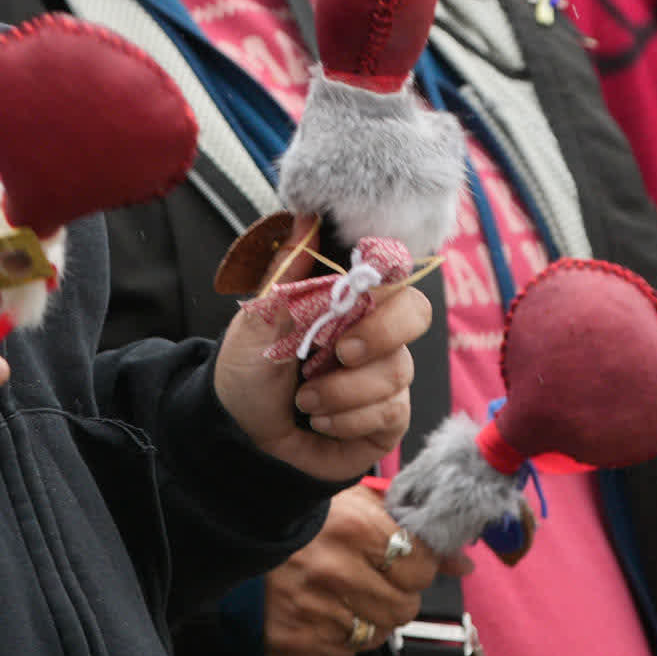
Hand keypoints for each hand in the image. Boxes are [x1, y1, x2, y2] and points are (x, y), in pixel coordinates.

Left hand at [215, 280, 428, 482]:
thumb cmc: (248, 374)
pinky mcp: (387, 419)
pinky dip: (348, 419)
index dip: (388, 277)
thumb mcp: (256, 321)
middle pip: (416, 313)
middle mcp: (374, 336)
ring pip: (396, 371)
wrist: (240, 436)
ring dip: (342, 389)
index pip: (393, 273)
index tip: (357, 290)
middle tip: (339, 352)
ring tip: (304, 400)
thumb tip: (307, 218)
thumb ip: (287, 273)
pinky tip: (320, 422)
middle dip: (379, 333)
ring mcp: (384, 378)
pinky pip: (391, 412)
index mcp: (346, 303)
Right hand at [262, 484, 466, 655]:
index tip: (401, 560)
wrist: (231, 544)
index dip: (417, 565)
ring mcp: (314, 611)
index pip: (423, 566)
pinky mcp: (295, 641)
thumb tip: (464, 564)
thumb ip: (411, 532)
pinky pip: (344, 654)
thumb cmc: (302, 523)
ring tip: (346, 596)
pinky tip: (323, 613)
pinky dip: (340, 638)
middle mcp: (335, 572)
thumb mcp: (354, 508)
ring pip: (378, 635)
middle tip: (371, 580)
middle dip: (396, 595)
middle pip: (405, 607)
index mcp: (353, 528)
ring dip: (370, 619)